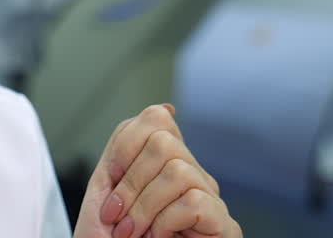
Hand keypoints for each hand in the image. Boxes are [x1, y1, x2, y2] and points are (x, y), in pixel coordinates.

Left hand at [76, 104, 240, 237]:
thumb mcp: (108, 189)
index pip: (157, 118)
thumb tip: (166, 107)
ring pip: (178, 170)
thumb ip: (126, 148)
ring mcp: (210, 201)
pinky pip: (194, 200)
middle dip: (129, 182)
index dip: (125, 146)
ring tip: (133, 235)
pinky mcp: (223, 227)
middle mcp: (192, 177)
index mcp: (163, 165)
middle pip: (165, 140)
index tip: (109, 184)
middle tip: (117, 218)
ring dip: (143, 208)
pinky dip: (164, 223)